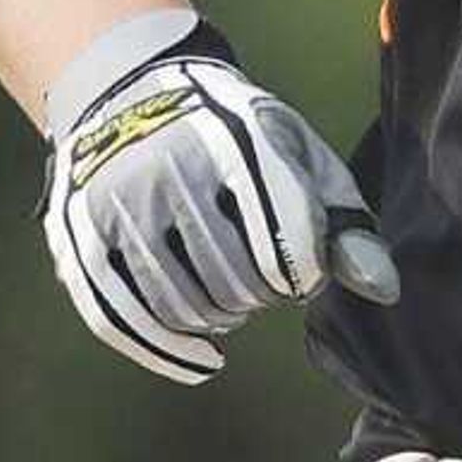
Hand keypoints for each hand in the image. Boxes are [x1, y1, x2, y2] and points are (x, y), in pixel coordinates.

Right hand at [39, 17, 397, 382]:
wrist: (133, 100)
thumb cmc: (238, 140)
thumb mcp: (301, 160)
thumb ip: (344, 223)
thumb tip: (383, 290)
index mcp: (239, 142)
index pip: (288, 241)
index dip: (303, 272)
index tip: (302, 272)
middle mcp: (171, 170)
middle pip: (235, 279)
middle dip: (261, 296)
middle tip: (265, 287)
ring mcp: (118, 206)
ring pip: (182, 304)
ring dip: (220, 320)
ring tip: (235, 304)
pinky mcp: (79, 240)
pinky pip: (122, 319)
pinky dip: (168, 352)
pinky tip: (203, 361)